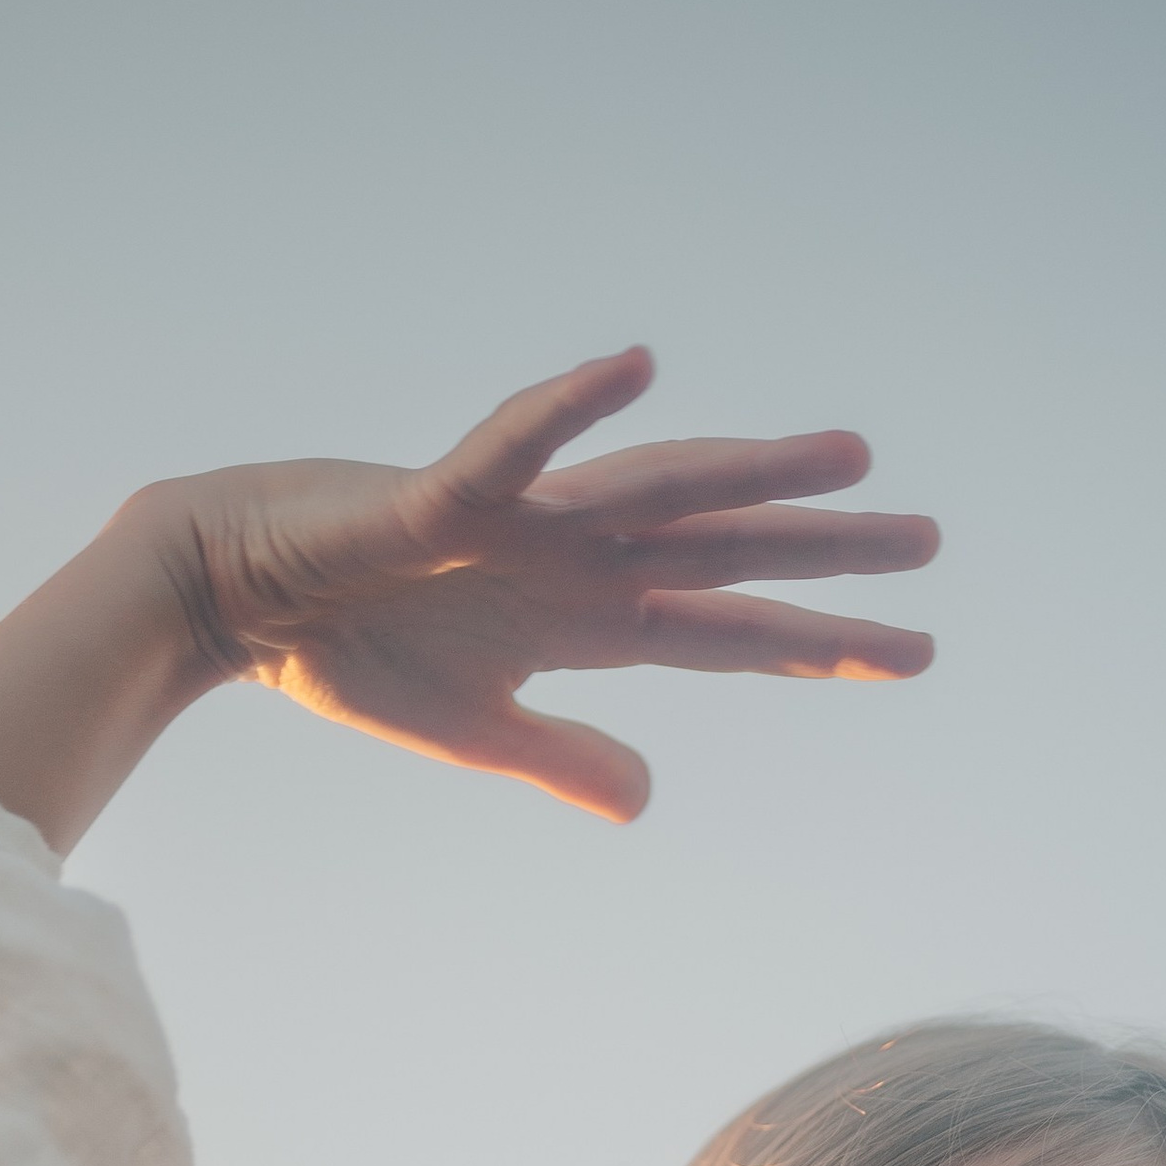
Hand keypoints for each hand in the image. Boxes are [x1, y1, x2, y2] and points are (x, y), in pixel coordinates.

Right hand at [147, 345, 936, 820]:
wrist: (235, 599)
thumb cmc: (348, 649)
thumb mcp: (474, 729)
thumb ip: (563, 758)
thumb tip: (647, 801)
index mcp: (587, 618)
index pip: (729, 633)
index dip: (819, 644)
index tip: (912, 651)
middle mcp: (577, 557)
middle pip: (726, 553)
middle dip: (826, 552)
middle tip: (931, 542)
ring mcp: (521, 520)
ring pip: (657, 489)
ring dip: (750, 472)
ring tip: (848, 454)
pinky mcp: (443, 495)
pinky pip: (515, 446)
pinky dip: (570, 408)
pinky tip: (636, 363)